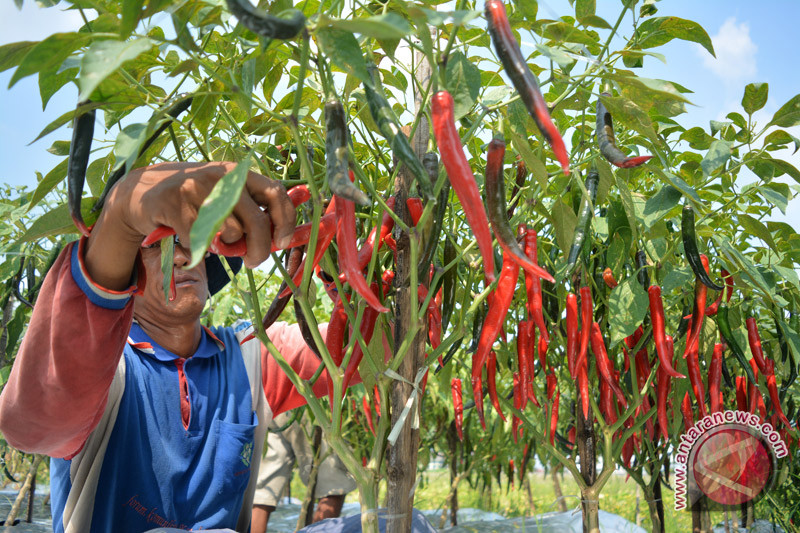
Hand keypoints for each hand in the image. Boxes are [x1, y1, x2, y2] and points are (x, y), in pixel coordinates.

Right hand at [86, 162, 295, 289]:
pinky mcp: (176, 203)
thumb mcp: (224, 196)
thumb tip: (280, 238)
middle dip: (260, 249)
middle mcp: (222, 176)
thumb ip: (251, 211)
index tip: (283, 242)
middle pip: (257, 221)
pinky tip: (190, 236)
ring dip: (226, 246)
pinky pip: (202, 241)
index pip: (276, 192)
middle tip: (254, 261)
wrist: (142, 193)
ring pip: (231, 233)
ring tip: (213, 239)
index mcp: (238, 172)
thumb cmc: (193, 200)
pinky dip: (200, 248)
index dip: (286, 220)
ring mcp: (198, 188)